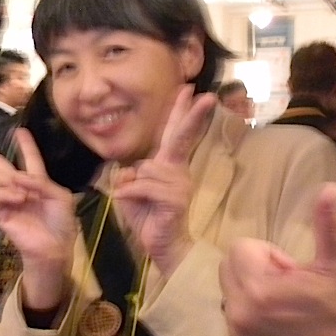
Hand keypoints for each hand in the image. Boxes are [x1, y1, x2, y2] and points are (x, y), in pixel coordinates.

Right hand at [0, 129, 76, 311]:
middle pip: (2, 167)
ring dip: (10, 182)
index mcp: (38, 183)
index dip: (26, 146)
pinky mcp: (1, 214)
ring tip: (24, 196)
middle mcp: (21, 189)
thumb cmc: (61, 223)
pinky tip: (18, 198)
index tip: (20, 131)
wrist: (53, 248)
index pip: (30, 160)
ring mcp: (9, 201)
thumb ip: (41, 182)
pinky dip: (6, 193)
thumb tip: (18, 176)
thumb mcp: (60, 197)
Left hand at [110, 88, 214, 275]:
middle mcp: (177, 171)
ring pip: (145, 169)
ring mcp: (179, 184)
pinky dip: (129, 194)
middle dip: (191, 115)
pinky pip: (141, 186)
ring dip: (132, 185)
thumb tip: (133, 169)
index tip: (189, 90)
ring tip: (139, 201)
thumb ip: (131, 174)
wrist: (162, 245)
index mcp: (169, 166)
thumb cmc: (147, 215)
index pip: (173, 134)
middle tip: (206, 95)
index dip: (179, 111)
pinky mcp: (174, 199)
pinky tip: (132, 204)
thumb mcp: (131, 190)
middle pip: (179, 138)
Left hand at [220, 182, 335, 335]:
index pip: (240, 248)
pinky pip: (233, 322)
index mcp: (257, 287)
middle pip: (229, 269)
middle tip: (290, 289)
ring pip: (231, 295)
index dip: (270, 255)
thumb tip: (329, 187)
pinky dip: (250, 321)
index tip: (293, 272)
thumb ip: (327, 224)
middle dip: (256, 271)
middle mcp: (238, 312)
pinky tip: (279, 329)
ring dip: (251, 295)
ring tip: (285, 309)